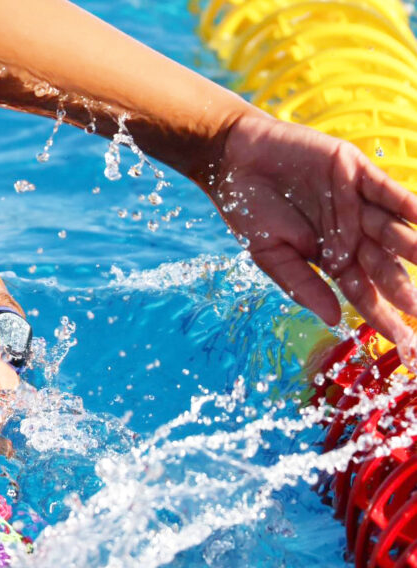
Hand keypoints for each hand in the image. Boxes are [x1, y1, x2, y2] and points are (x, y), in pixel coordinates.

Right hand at [210, 113, 416, 359]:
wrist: (234, 160)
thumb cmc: (247, 210)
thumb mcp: (270, 255)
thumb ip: (301, 284)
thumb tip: (332, 319)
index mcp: (330, 257)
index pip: (364, 292)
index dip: (383, 316)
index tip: (402, 342)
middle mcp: (350, 233)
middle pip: (386, 266)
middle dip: (405, 290)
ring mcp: (355, 202)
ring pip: (396, 231)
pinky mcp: (355, 171)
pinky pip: (388, 191)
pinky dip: (409, 204)